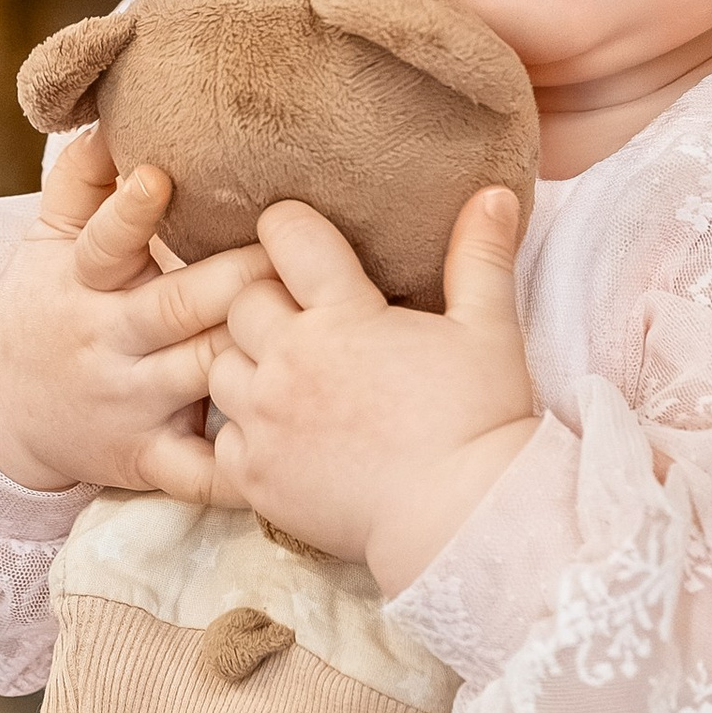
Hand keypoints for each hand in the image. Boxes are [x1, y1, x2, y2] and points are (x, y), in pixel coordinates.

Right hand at [0, 125, 276, 500]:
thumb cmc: (44, 307)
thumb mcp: (44, 241)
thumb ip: (77, 182)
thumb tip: (110, 116)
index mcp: (81, 282)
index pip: (102, 244)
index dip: (130, 212)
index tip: (159, 176)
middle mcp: (107, 342)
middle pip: (178, 308)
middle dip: (240, 281)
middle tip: (296, 253)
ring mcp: (129, 403)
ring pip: (202, 377)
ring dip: (257, 355)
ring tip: (321, 333)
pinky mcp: (145, 458)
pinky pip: (198, 472)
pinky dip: (239, 471)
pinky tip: (288, 452)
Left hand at [202, 186, 538, 596]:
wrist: (461, 520)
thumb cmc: (480, 421)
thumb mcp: (488, 329)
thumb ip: (479, 257)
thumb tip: (493, 193)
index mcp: (343, 315)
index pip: (286, 237)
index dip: (288, 228)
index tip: (299, 238)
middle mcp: (290, 361)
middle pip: (241, 301)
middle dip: (266, 300)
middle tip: (302, 315)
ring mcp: (266, 420)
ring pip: (219, 366)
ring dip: (246, 363)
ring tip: (287, 375)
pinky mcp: (254, 475)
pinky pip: (222, 435)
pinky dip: (243, 430)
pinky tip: (281, 433)